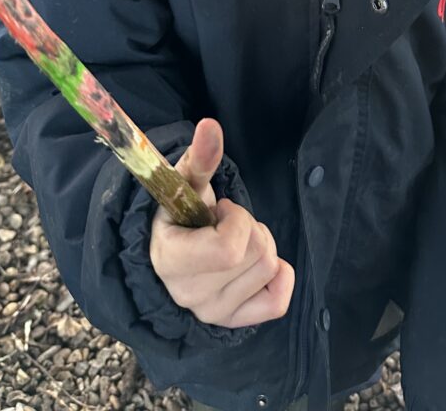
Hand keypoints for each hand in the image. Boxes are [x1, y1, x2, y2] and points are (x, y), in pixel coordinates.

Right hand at [150, 119, 294, 328]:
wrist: (166, 250)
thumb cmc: (177, 213)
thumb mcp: (183, 183)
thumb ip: (199, 156)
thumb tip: (210, 125)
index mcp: (171, 260)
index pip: (229, 249)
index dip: (237, 220)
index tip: (221, 210)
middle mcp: (190, 296)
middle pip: (257, 253)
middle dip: (251, 226)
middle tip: (227, 222)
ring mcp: (212, 314)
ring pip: (270, 269)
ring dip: (261, 244)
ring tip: (235, 239)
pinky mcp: (233, 321)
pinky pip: (278, 302)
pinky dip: (279, 275)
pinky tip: (259, 261)